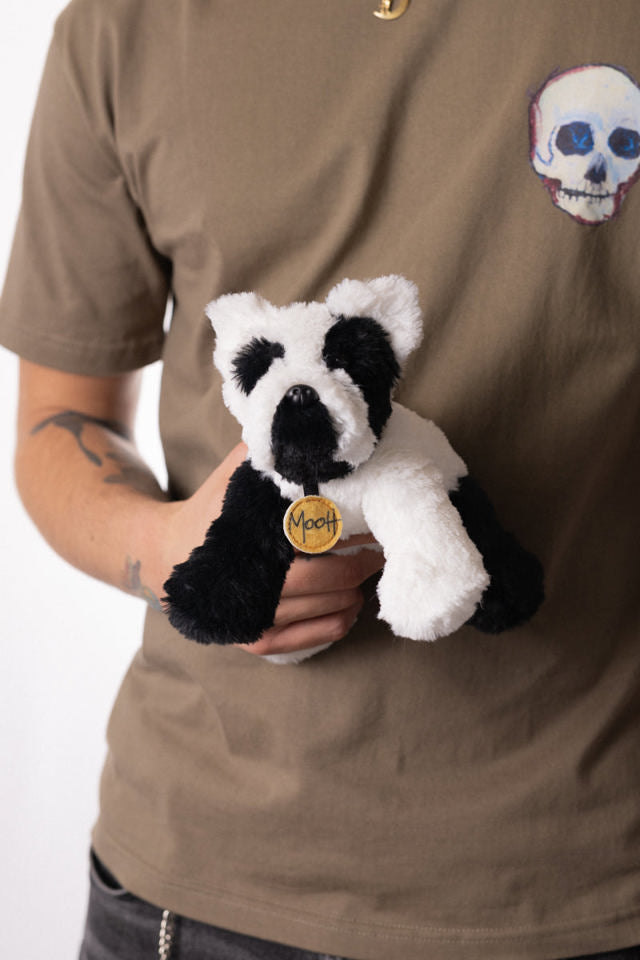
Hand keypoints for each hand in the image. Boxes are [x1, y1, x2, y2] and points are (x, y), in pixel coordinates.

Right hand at [160, 445, 383, 657]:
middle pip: (329, 579)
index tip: (375, 521)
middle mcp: (253, 587)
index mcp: (251, 541)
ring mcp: (255, 620)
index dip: (353, 532)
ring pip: (328, 609)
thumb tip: (303, 421)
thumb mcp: (233, 477)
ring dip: (356, 590)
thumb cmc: (210, 511)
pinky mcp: (258, 642)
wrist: (168, 557)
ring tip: (370, 569)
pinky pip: (316, 637)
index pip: (317, 538)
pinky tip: (350, 603)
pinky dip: (340, 621)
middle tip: (382, 544)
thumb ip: (266, 455)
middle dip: (363, 561)